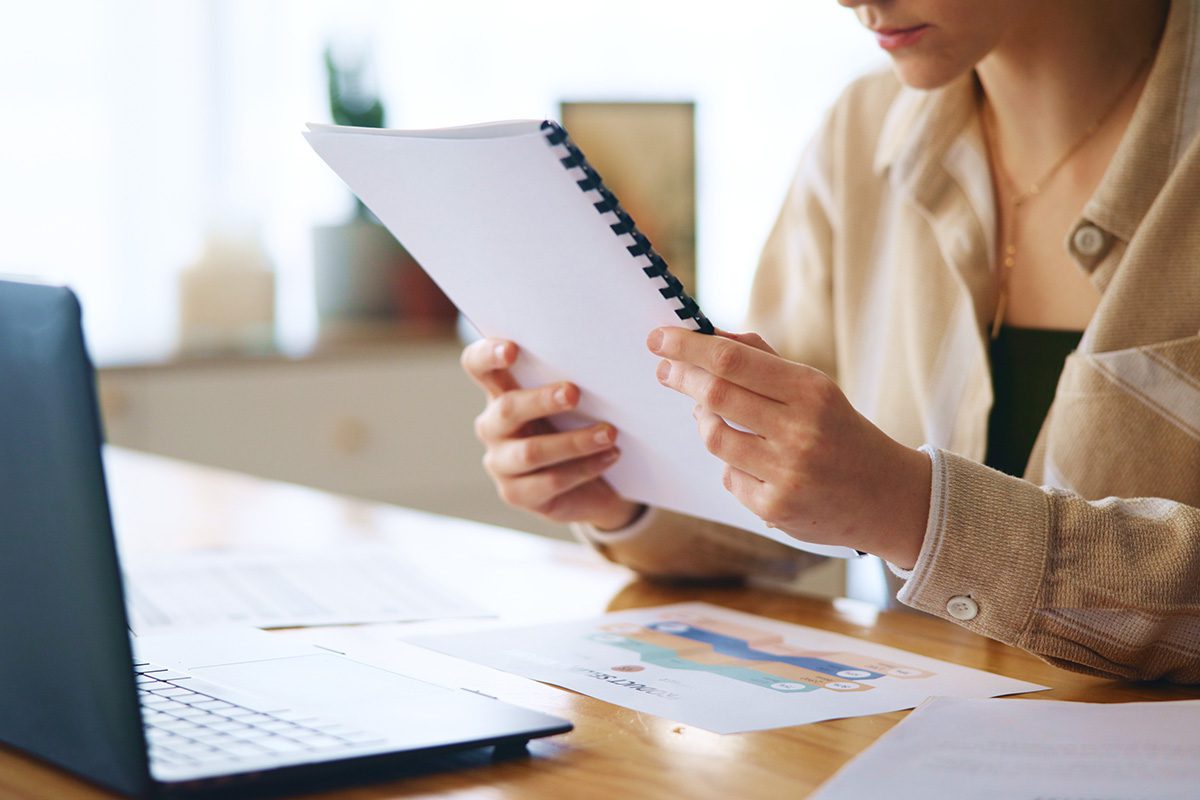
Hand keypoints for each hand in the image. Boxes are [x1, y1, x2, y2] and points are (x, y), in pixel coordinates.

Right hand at [461, 338, 644, 529]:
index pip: (477, 366)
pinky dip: (585, 467)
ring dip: (574, 441)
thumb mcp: (572, 401)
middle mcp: (492, 426)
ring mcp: (500, 463)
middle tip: (574, 393)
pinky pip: (550, 481)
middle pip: (506, 409)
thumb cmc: (578, 426)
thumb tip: (597, 360)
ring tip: (609, 433)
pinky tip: (610, 456)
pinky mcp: (516, 494)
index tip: (513, 349)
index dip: (487, 355)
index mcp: (500, 392)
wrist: (591, 484)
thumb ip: (569, 380)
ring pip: (531, 452)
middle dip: (541, 400)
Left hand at [647, 327, 929, 567]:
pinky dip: (731, 465)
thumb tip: (711, 334)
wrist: (887, 498)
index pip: (732, 361)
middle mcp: (799, 430)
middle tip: (664, 368)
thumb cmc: (840, 433)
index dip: (688, 347)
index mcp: (810, 391)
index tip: (659, 338)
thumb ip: (763, 360)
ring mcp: (787, 473)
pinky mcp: (776, 508)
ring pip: (714, 438)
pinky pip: (728, 477)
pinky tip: (752, 463)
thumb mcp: (815, 388)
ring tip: (711, 415)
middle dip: (680, 377)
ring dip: (704, 423)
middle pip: (715, 395)